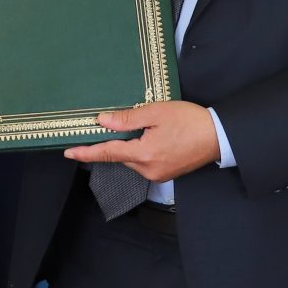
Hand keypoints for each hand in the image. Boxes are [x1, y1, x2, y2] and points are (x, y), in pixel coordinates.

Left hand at [63, 101, 220, 182]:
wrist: (219, 136)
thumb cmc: (190, 121)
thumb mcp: (156, 113)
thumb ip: (127, 119)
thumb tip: (102, 121)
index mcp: (143, 154)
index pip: (107, 153)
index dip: (86, 152)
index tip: (68, 152)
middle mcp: (148, 169)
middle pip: (119, 155)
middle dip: (113, 142)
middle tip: (111, 124)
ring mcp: (158, 174)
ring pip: (132, 159)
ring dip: (130, 145)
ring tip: (144, 127)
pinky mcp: (166, 174)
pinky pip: (144, 162)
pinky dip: (141, 150)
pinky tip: (150, 137)